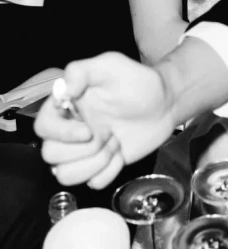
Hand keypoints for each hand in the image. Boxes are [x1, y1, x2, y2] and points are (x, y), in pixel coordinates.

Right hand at [34, 54, 175, 189]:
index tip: (88, 130)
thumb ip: (82, 70)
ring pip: (65, 175)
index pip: (42, 127)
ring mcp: (84, 151)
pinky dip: (109, 172)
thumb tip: (64, 89)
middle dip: (83, 149)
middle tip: (108, 134)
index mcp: (66, 107)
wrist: (164, 104)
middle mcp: (70, 131)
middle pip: (50, 155)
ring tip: (114, 145)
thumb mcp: (111, 65)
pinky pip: (92, 183)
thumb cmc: (137, 82)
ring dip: (94, 163)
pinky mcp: (100, 166)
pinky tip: (120, 154)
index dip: (61, 134)